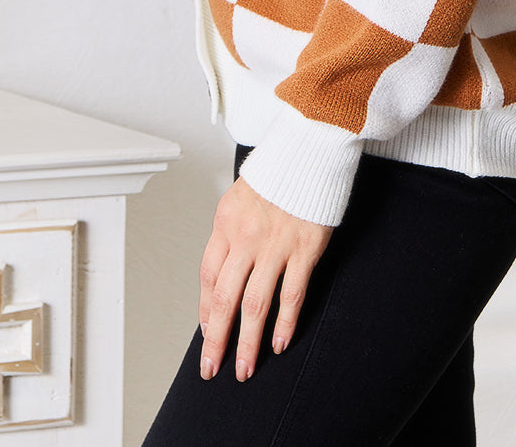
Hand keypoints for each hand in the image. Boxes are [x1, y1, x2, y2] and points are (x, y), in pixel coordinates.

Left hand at [198, 175, 333, 381]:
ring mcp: (276, 244)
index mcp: (225, 222)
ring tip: (244, 368)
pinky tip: (280, 342)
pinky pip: (292, 294)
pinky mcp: (305, 248)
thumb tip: (223, 276)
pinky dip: (285, 323)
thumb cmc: (276, 173)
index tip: (207, 333)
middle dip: (217, 339)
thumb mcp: (239, 197)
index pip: (208, 276)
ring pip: (255, 304)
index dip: (206, 309)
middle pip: (225, 299)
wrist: (310, 148)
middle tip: (212, 367)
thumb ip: (230, 234)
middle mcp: (246, 236)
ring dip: (248, 342)